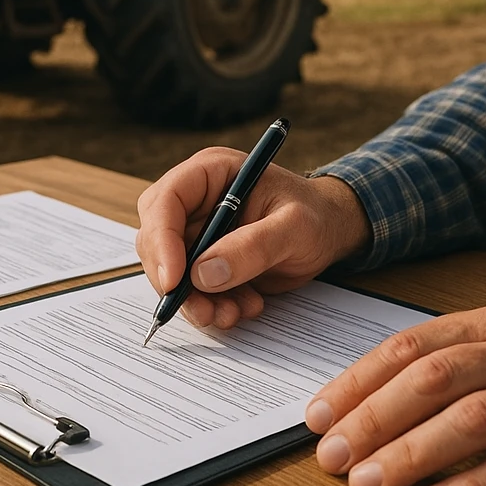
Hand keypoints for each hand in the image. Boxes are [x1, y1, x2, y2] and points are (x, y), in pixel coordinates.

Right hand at [135, 147, 370, 328]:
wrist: (330, 233)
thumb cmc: (316, 216)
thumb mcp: (295, 227)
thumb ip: (253, 246)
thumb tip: (204, 274)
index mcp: (210, 173)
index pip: (165, 200)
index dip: (161, 239)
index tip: (174, 279)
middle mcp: (195, 200)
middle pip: (156, 237)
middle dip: (174, 279)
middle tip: (203, 309)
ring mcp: (197, 231)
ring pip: (170, 270)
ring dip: (195, 300)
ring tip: (233, 312)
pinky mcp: (204, 260)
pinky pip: (190, 289)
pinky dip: (210, 306)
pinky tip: (243, 306)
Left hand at [305, 301, 485, 485]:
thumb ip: (450, 363)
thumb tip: (363, 403)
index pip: (409, 345)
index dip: (358, 381)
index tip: (320, 415)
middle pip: (433, 379)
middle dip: (373, 419)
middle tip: (334, 457)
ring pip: (472, 421)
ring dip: (411, 455)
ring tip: (370, 485)